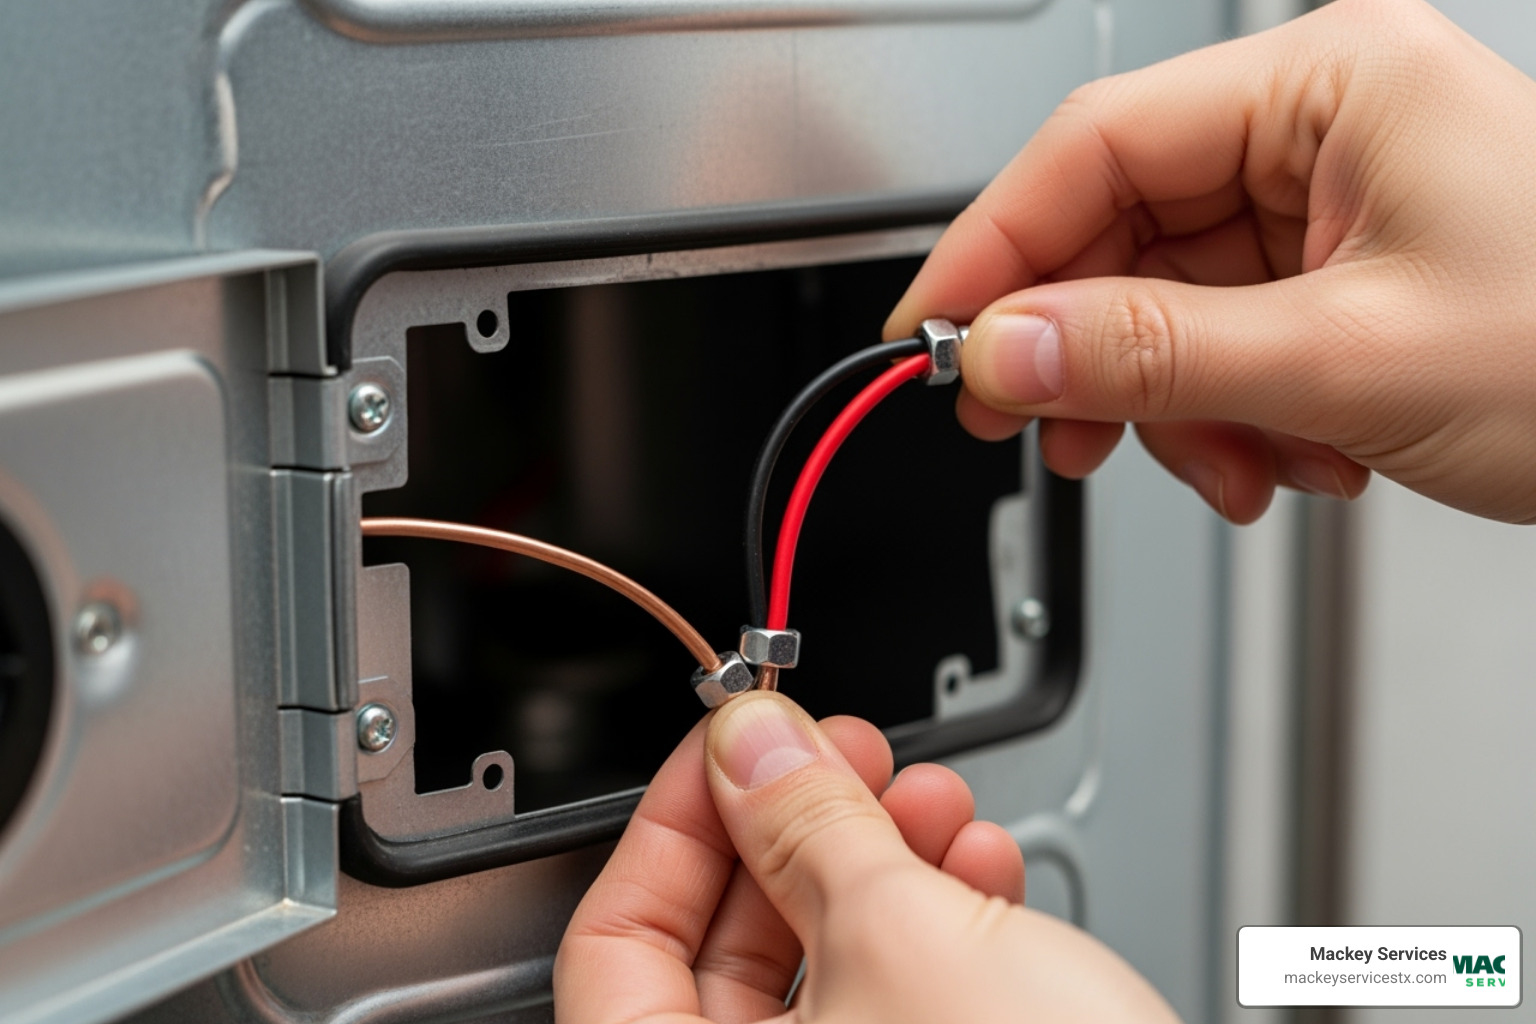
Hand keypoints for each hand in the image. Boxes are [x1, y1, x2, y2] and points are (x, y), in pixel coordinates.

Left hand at [555, 692, 1176, 1022]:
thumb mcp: (903, 937)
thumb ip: (808, 824)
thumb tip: (751, 747)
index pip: (614, 944)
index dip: (671, 822)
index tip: (730, 745)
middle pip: (725, 949)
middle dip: (797, 828)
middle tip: (840, 753)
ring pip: (823, 968)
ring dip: (879, 862)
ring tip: (930, 801)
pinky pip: (895, 1001)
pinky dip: (932, 924)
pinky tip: (977, 868)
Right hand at [888, 0, 1535, 524]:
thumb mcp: (1351, 359)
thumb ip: (1153, 354)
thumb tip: (1007, 350)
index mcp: (1328, 83)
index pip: (1093, 144)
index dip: (993, 248)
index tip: (929, 336)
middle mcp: (1322, 126)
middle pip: (1120, 230)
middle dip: (1092, 352)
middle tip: (1046, 431)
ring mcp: (1331, 202)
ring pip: (1164, 302)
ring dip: (1172, 405)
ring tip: (1232, 467)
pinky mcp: (1340, 274)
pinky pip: (1222, 339)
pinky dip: (1226, 415)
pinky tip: (1285, 458)